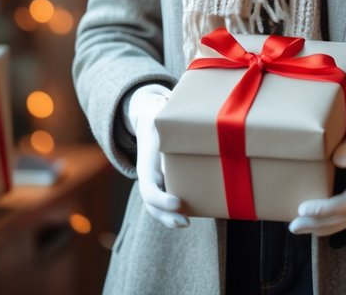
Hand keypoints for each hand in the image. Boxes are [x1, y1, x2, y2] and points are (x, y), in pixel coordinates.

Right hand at [127, 84, 188, 228]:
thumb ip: (177, 132)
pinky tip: (189, 214)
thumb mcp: (165, 123)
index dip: (161, 200)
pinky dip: (172, 212)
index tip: (178, 202)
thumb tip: (199, 135)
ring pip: (154, 207)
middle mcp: (146, 175)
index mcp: (146, 163)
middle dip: (166, 215)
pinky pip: (162, 203)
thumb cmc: (163, 122)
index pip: (148, 189)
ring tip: (186, 222)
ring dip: (168, 218)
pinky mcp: (161, 183)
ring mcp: (152, 181)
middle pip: (150, 204)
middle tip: (184, 221)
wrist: (149, 122)